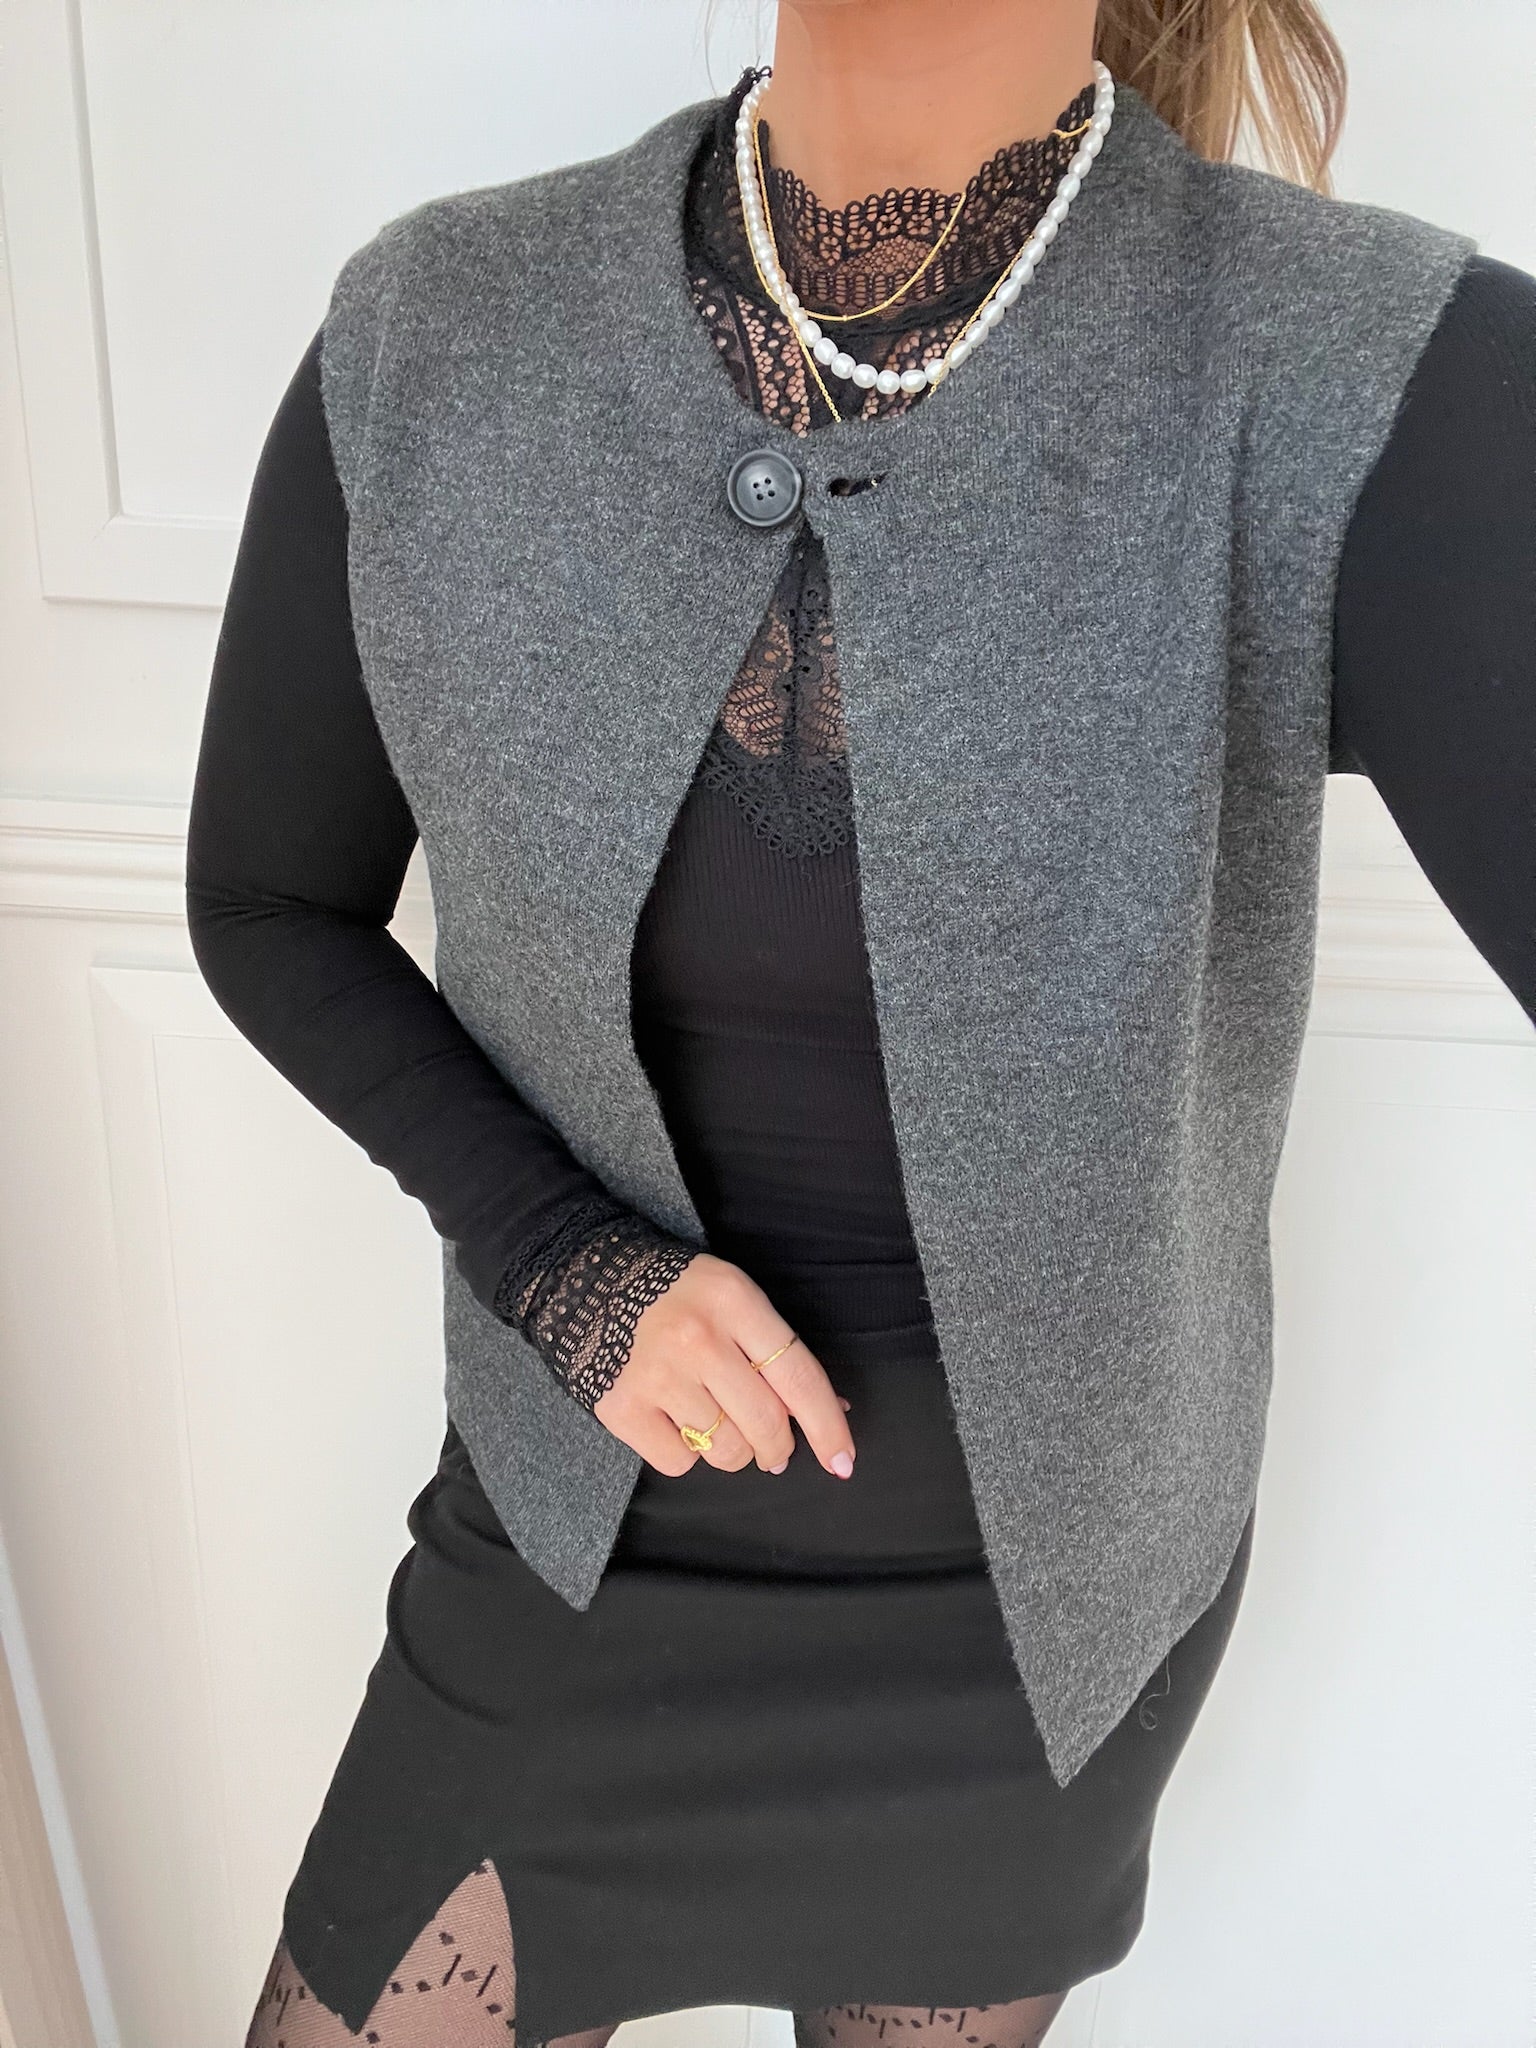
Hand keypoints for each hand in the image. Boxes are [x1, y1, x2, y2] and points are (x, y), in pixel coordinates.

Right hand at [592, 1251, 855, 1479]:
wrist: (584, 1277)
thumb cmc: (674, 1292)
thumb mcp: (731, 1296)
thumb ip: (775, 1348)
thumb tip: (831, 1409)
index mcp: (733, 1301)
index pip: (798, 1376)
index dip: (827, 1425)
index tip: (843, 1460)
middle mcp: (697, 1338)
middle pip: (765, 1423)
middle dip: (779, 1449)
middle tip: (773, 1450)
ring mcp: (657, 1374)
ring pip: (725, 1451)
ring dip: (732, 1451)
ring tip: (715, 1423)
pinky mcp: (621, 1406)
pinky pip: (679, 1461)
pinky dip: (685, 1453)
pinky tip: (674, 1421)